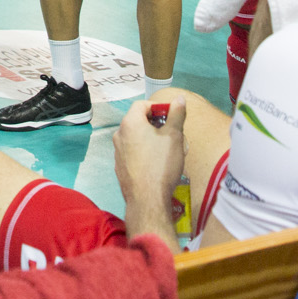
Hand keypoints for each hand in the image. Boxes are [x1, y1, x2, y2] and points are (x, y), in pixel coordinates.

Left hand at [114, 97, 186, 226]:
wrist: (148, 199)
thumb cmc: (161, 164)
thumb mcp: (174, 136)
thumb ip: (177, 114)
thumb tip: (180, 98)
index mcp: (130, 123)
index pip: (142, 104)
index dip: (158, 106)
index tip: (171, 116)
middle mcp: (119, 135)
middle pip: (137, 121)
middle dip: (155, 124)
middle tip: (171, 132)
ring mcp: (117, 152)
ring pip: (135, 138)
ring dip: (149, 139)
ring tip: (166, 149)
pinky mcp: (120, 168)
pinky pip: (132, 153)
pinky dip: (143, 152)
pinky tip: (156, 164)